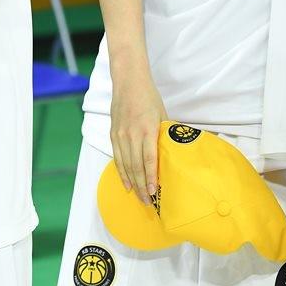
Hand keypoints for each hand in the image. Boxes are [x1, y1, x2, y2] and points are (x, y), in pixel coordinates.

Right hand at [110, 73, 167, 204]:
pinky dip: (122, 173)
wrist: (128, 82)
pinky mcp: (113, 135)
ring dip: (132, 183)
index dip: (151, 177)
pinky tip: (127, 183)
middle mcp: (132, 134)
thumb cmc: (149, 97)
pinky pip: (117, 158)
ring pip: (125, 165)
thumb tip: (171, 152)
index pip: (149, 159)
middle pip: (136, 166)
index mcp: (148, 129)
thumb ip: (164, 134)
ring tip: (139, 197)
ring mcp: (121, 135)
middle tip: (148, 202)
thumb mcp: (162, 114)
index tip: (154, 192)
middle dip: (142, 186)